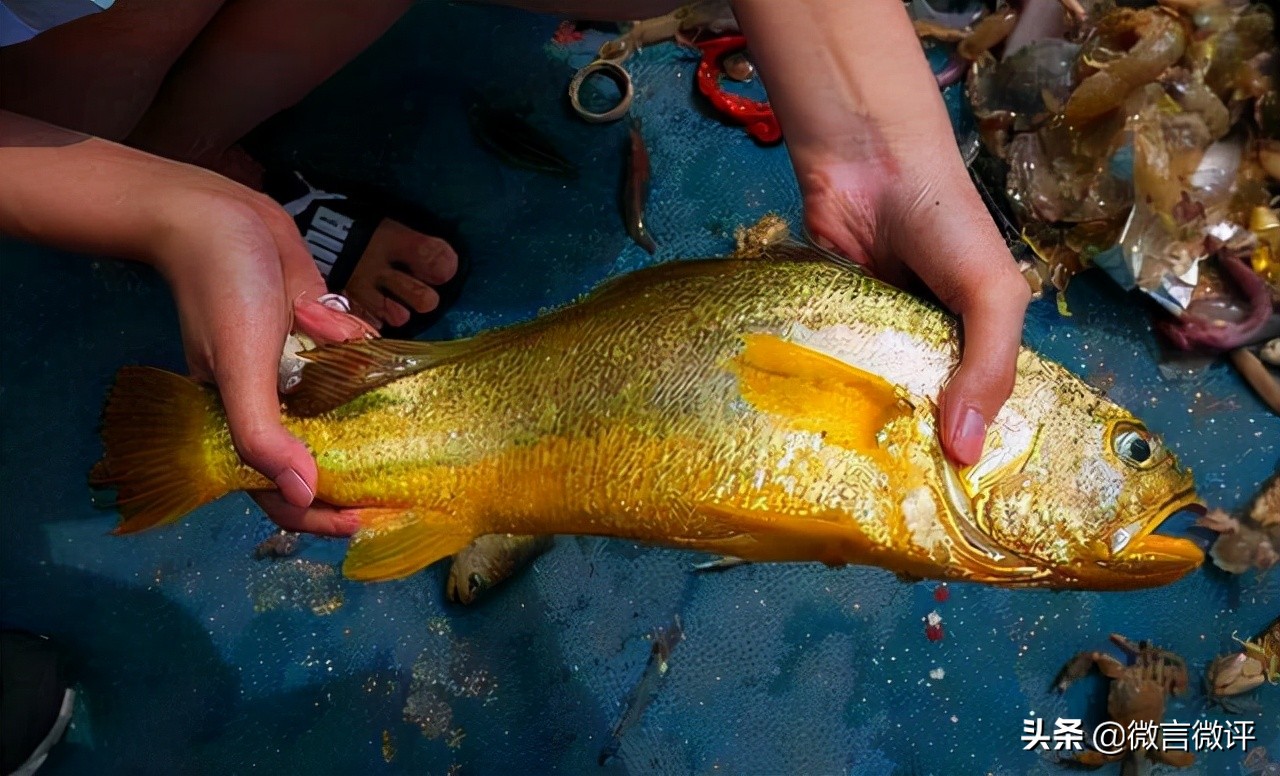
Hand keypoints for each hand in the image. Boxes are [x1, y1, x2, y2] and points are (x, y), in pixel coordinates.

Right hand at [0, 114, 373, 534]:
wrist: (223, 216)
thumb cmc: (222, 293)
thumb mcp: (239, 367)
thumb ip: (262, 433)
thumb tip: (305, 495)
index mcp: (242, 423)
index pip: (281, 489)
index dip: (321, 513)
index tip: (368, 520)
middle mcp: (272, 404)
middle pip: (319, 457)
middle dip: (360, 472)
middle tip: (409, 488)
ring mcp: (298, 369)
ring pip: (343, 409)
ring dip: (370, 414)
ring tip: (417, 437)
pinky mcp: (318, 333)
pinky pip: (352, 359)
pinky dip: (363, 352)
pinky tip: (370, 344)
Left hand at [728, 0, 1030, 466]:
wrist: (867, 163)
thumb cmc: (946, 224)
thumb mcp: (992, 293)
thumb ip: (987, 367)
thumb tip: (963, 453)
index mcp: (972, 342)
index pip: (975, 411)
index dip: (969, 453)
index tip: (952, 509)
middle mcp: (922, 346)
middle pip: (917, 412)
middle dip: (906, 452)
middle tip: (890, 511)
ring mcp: (870, 339)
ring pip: (867, 399)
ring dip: (859, 433)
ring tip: (845, 489)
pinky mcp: (825, 327)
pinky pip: (825, 373)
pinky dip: (821, 399)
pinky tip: (810, 443)